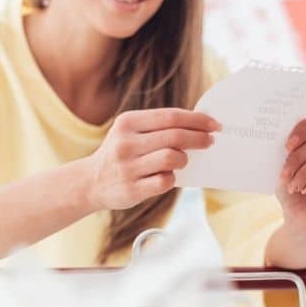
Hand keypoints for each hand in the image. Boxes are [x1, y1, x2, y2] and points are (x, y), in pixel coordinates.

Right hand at [84, 108, 218, 210]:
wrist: (90, 182)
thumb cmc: (121, 154)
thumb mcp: (131, 132)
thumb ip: (159, 127)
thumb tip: (200, 126)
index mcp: (127, 123)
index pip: (171, 116)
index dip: (198, 120)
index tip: (215, 124)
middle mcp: (126, 143)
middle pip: (176, 136)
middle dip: (200, 138)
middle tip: (210, 141)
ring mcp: (128, 167)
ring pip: (173, 157)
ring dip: (184, 159)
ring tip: (182, 161)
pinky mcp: (132, 189)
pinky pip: (166, 181)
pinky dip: (172, 178)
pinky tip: (167, 176)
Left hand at [277, 108, 305, 233]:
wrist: (299, 217)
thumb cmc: (291, 190)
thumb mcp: (283, 167)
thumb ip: (289, 150)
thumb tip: (286, 139)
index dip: (304, 127)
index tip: (287, 145)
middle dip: (298, 159)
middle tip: (285, 176)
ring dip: (305, 172)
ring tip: (295, 186)